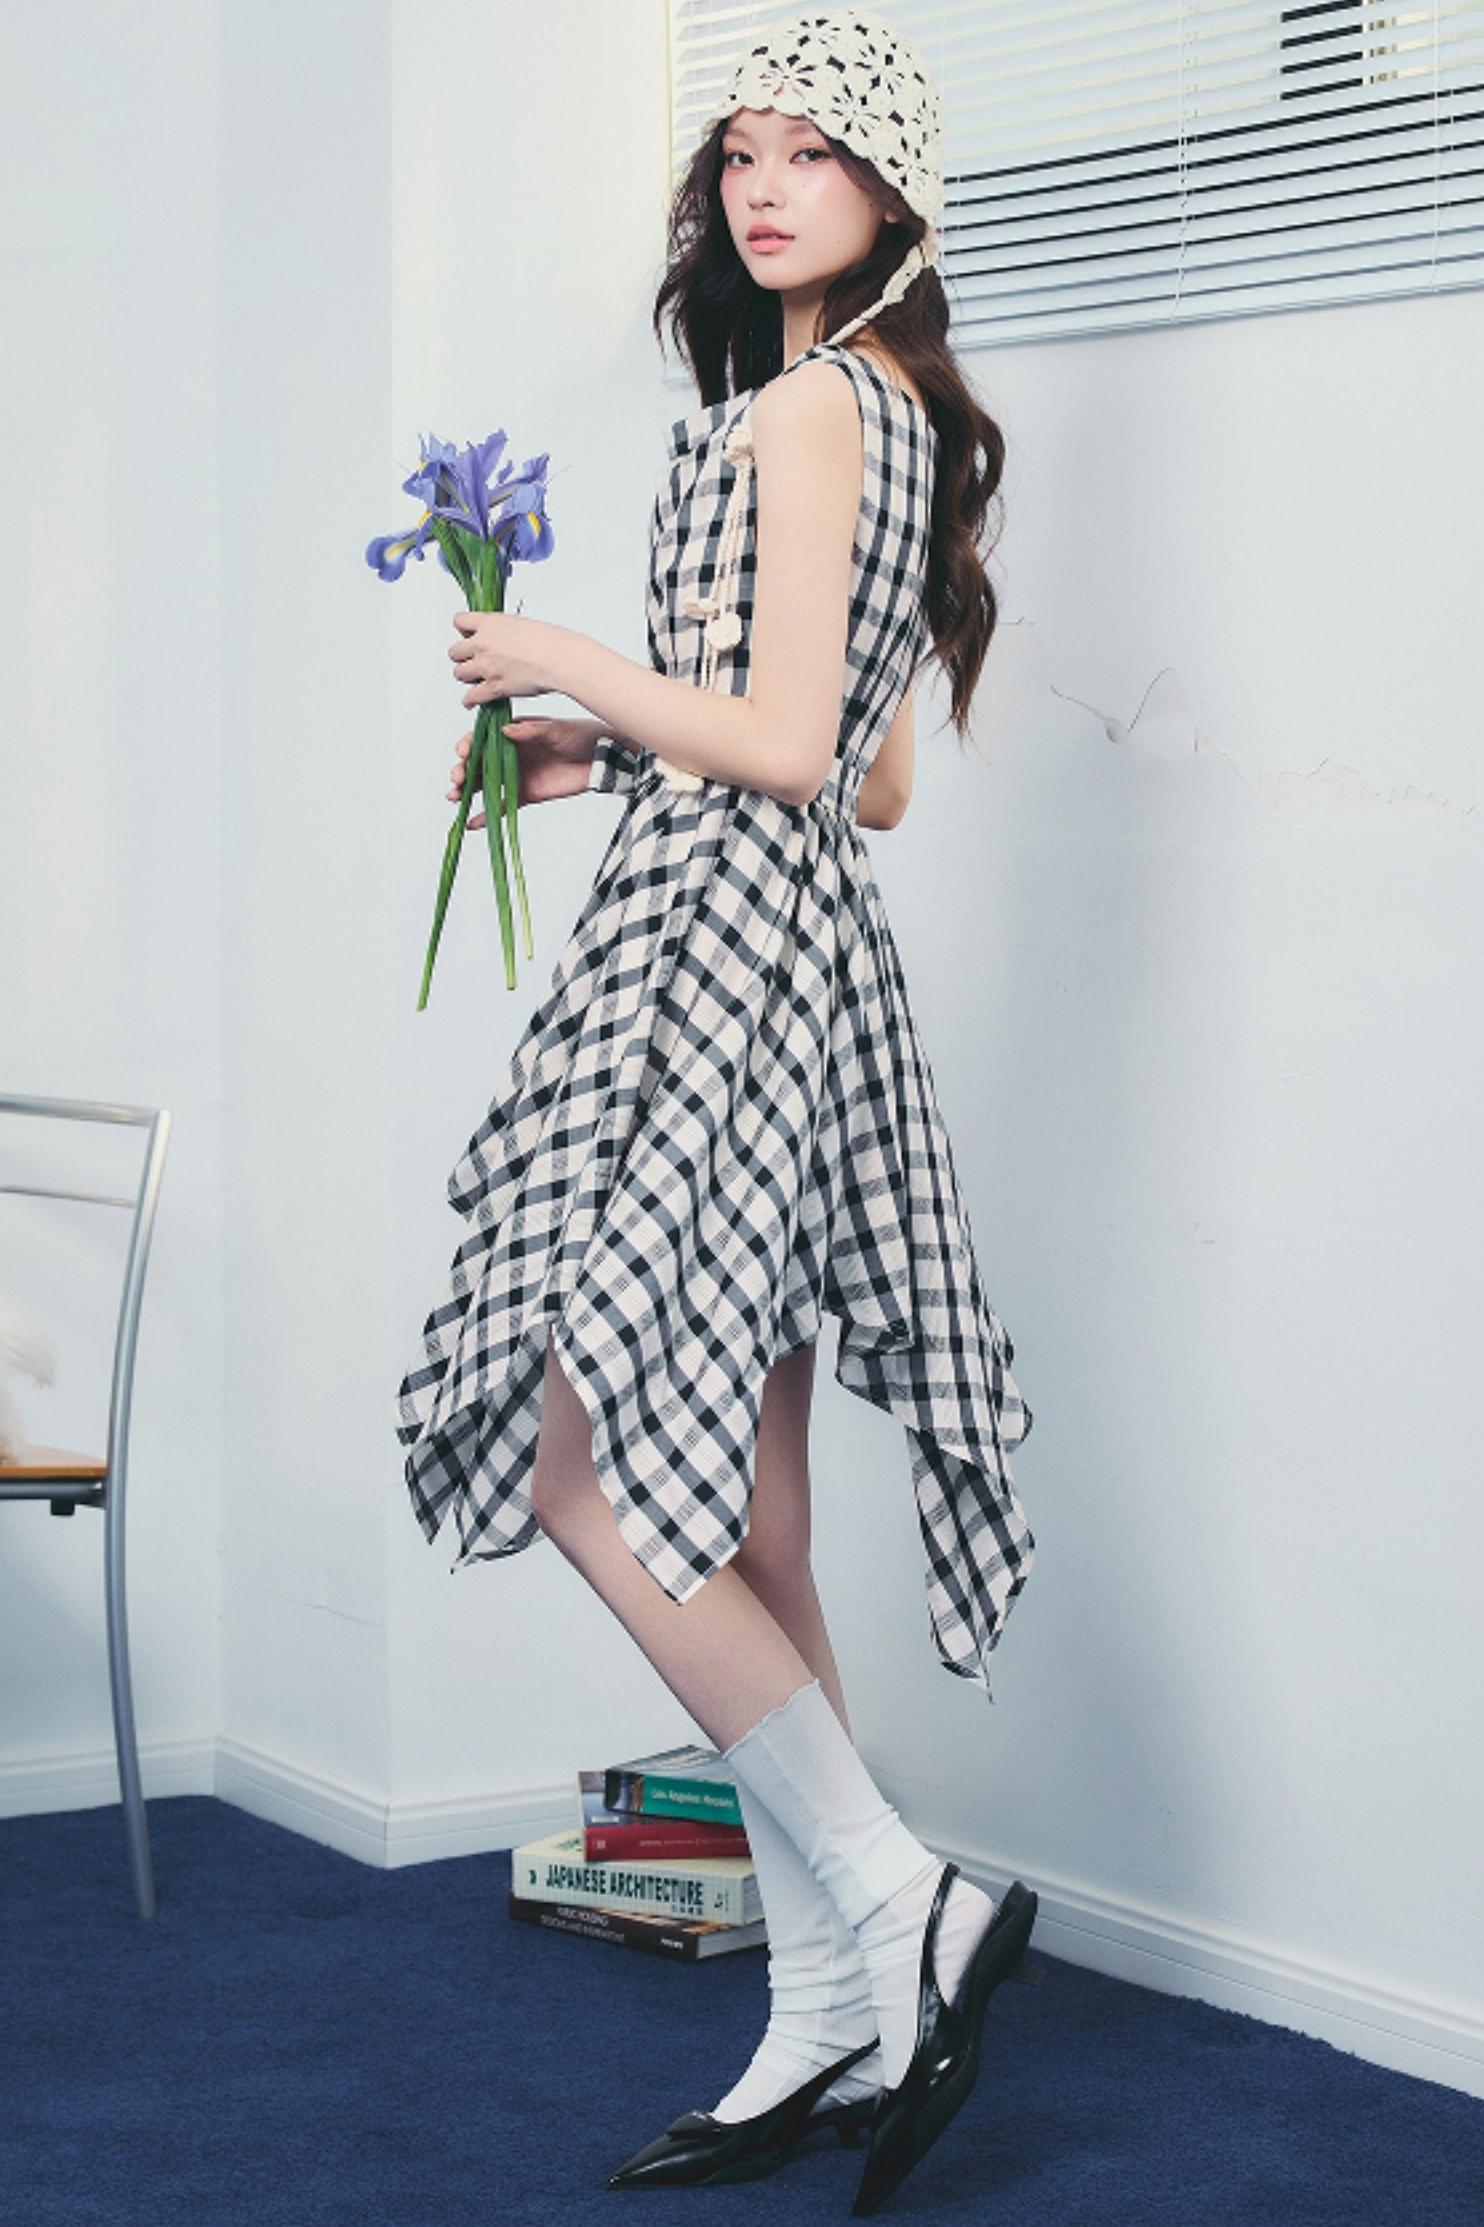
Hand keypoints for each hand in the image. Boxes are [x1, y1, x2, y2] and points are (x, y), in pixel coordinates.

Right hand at [447, 718, 599, 820]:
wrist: (601, 758)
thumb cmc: (578, 736)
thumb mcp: (555, 730)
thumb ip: (530, 731)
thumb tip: (505, 730)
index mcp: (512, 734)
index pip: (483, 739)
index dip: (469, 745)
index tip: (463, 753)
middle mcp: (508, 754)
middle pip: (478, 763)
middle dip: (462, 770)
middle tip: (456, 778)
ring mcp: (515, 776)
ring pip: (484, 784)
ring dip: (466, 791)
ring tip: (454, 797)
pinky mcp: (525, 795)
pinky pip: (502, 807)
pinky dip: (486, 816)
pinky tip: (471, 823)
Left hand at [448, 610, 565, 706]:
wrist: (559, 658)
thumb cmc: (550, 641)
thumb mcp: (522, 624)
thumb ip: (505, 631)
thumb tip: (503, 639)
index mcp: (490, 623)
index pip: (459, 621)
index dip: (463, 630)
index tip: (468, 635)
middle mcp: (483, 644)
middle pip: (454, 652)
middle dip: (463, 657)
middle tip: (472, 661)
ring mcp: (486, 666)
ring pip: (459, 674)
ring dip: (466, 677)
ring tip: (474, 679)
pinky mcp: (493, 687)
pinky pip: (471, 697)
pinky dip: (470, 701)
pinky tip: (471, 702)